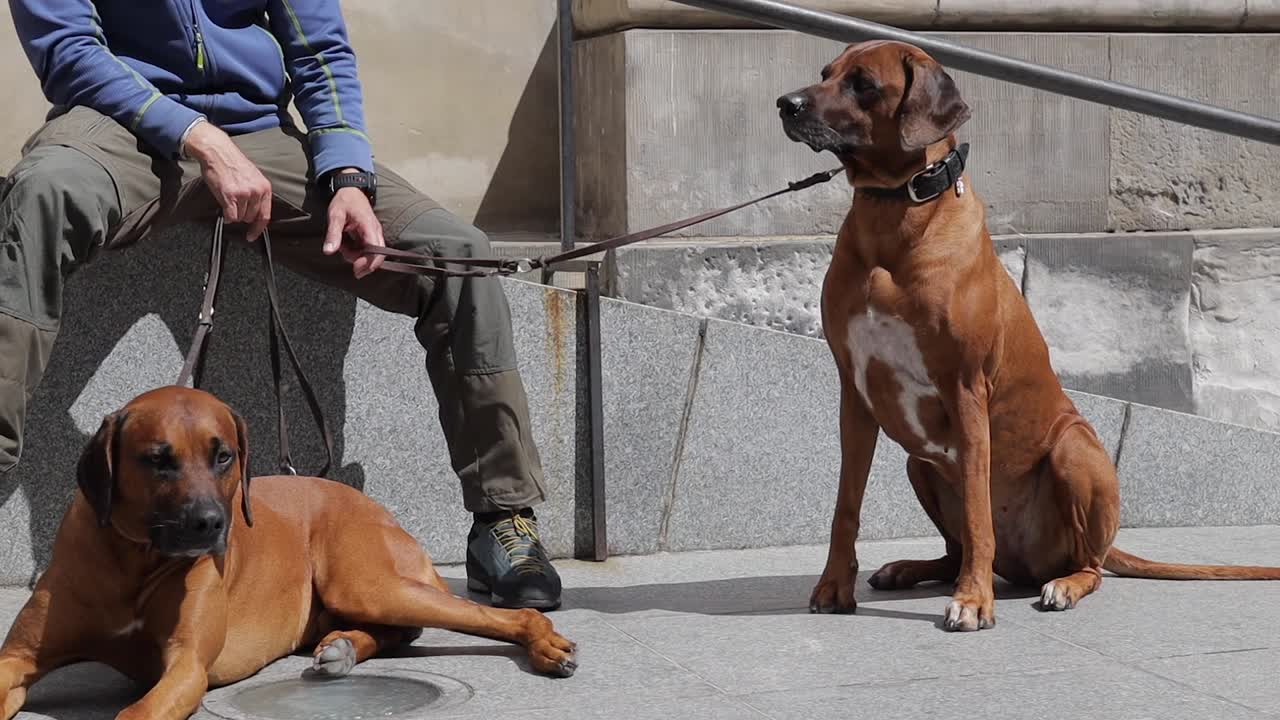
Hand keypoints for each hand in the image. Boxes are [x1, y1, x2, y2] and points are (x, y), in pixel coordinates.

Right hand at [184, 122, 272, 240]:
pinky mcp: (230, 196)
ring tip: (228, 197)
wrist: (218, 151)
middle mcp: (257, 192)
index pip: (265, 215)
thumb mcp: (253, 177)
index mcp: (265, 188)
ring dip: (233, 213)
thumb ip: (257, 193)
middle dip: (242, 214)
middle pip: (250, 218)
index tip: (252, 236)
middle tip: (234, 203)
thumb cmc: (233, 164)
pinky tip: (224, 206)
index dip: (258, 228)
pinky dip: (226, 215)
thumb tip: (254, 212)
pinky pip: (230, 216)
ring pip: (239, 218)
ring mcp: (244, 194)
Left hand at [322, 170, 384, 278]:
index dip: (368, 262)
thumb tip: (328, 251)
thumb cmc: (344, 201)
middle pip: (378, 256)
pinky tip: (347, 245)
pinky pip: (368, 250)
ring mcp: (375, 234)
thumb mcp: (335, 216)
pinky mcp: (372, 236)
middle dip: (363, 264)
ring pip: (372, 255)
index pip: (376, 250)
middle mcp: (376, 231)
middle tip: (347, 260)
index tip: (355, 269)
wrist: (351, 190)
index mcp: (368, 226)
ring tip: (343, 246)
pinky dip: (358, 252)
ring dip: (358, 257)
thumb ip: (333, 234)